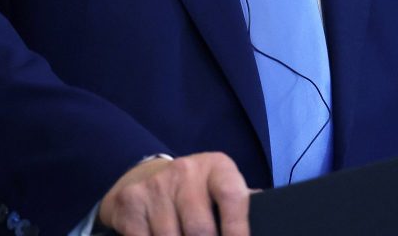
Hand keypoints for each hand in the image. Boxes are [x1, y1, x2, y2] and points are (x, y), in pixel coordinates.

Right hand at [97, 152, 250, 235]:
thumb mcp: (221, 188)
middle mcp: (186, 171)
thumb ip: (240, 205)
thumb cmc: (196, 191)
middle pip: (200, 229)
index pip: (232, 198)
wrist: (146, 177)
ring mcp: (156, 186)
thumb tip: (266, 224)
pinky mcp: (131, 202)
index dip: (237, 229)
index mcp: (217, 167)